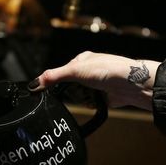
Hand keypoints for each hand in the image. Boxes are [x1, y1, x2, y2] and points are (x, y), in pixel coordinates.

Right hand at [28, 51, 160, 110]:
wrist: (131, 83)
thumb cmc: (107, 69)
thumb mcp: (75, 71)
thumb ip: (53, 77)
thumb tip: (34, 84)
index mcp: (80, 61)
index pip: (60, 74)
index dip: (55, 82)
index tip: (48, 89)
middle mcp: (87, 72)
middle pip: (67, 87)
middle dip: (73, 91)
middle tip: (80, 88)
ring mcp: (94, 84)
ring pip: (77, 96)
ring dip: (82, 97)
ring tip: (92, 92)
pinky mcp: (100, 96)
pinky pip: (87, 104)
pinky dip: (90, 103)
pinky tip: (97, 99)